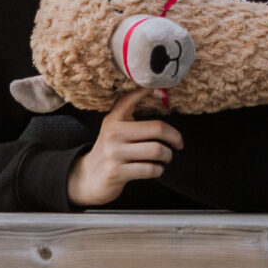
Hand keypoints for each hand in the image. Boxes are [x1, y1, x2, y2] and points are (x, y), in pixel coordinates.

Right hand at [66, 91, 185, 206]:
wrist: (88, 178)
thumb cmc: (111, 149)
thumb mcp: (115, 126)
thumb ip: (131, 108)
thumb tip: (157, 90)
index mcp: (114, 119)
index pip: (133, 98)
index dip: (148, 91)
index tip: (162, 92)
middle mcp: (113, 134)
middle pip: (157, 129)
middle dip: (175, 137)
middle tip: (179, 143)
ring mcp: (114, 154)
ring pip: (157, 151)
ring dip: (167, 156)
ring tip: (166, 158)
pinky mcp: (117, 173)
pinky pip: (150, 169)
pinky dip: (158, 170)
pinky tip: (155, 169)